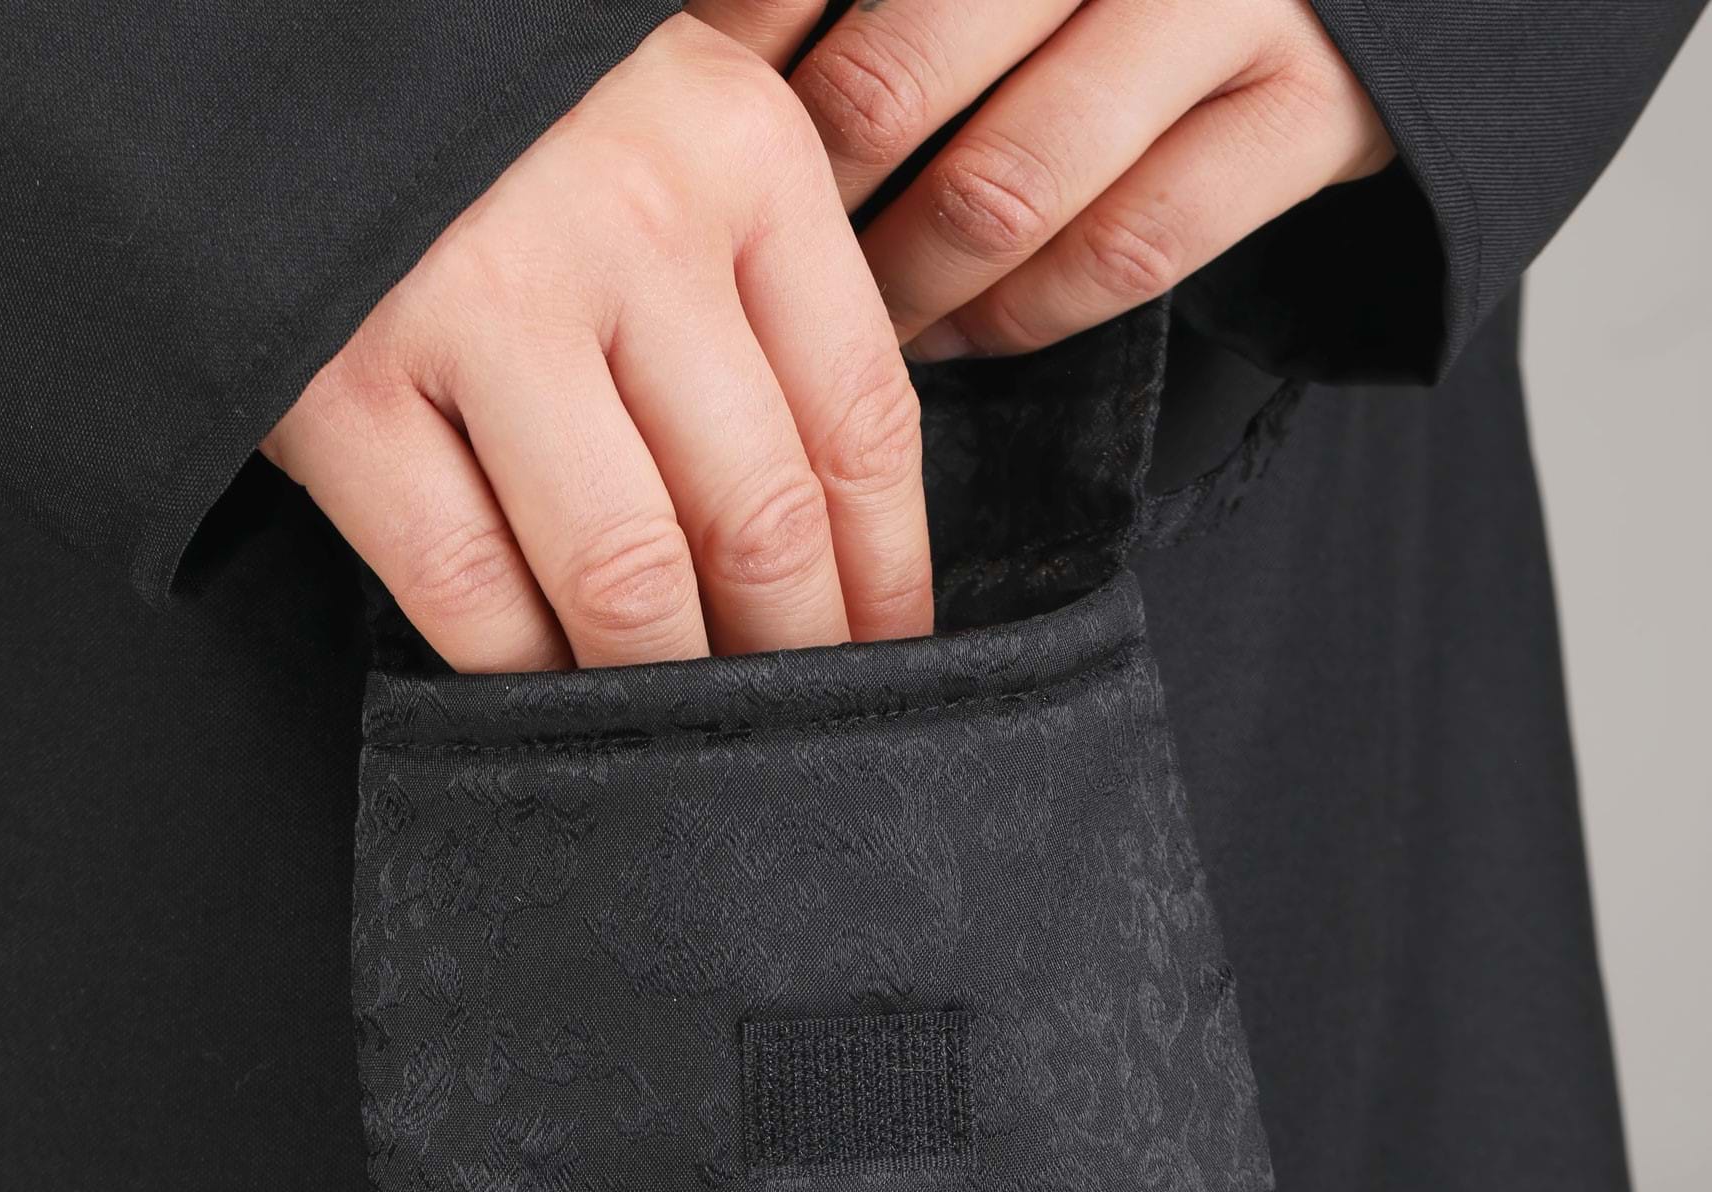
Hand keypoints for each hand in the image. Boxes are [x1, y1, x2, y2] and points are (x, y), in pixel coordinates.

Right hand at [263, 15, 930, 670]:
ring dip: (664, 685)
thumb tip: (837, 522)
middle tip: (789, 726)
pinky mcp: (342, 387)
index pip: (862, 425)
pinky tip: (550, 690)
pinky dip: (523, 672)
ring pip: (627, 577)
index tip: (885, 659)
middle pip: (760, 522)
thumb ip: (754, 288)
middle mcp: (626, 219)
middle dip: (789, 661)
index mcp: (739, 153)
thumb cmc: (499, 126)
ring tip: (681, 729)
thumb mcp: (667, 142)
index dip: (887, 582)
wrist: (265, 51)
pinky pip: (470, 592)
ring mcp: (477, 303)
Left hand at [696, 0, 1393, 358]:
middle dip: (816, 186)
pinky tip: (956, 334)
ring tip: (851, 314)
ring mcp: (1233, 7)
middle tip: (758, 244)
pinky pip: (1128, 252)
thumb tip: (720, 52)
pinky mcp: (1312, 114)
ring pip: (1012, 184)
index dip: (749, 40)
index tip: (703, 121)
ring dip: (907, 278)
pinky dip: (1021, 314)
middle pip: (899, 71)